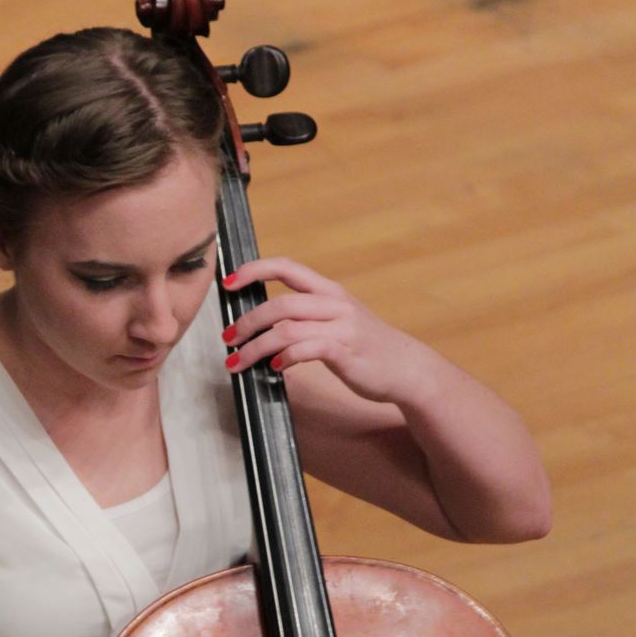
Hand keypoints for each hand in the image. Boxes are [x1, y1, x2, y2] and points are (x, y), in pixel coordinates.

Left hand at [220, 257, 427, 405]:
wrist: (407, 369)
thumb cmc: (367, 349)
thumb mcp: (338, 321)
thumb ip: (307, 318)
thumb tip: (265, 326)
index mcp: (329, 291)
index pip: (287, 268)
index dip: (255, 270)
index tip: (228, 282)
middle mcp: (335, 304)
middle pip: (280, 304)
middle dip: (247, 322)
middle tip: (228, 339)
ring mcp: (342, 327)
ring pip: (287, 329)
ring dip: (256, 347)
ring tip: (238, 362)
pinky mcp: (346, 352)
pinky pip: (308, 349)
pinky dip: (285, 358)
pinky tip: (274, 369)